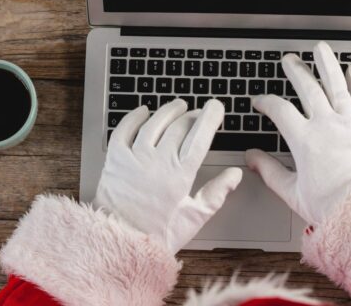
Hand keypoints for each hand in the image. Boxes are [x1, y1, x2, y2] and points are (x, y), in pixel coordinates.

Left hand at [93, 99, 241, 253]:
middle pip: (179, 126)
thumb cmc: (157, 235)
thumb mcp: (194, 218)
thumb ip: (217, 193)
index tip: (216, 107)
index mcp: (180, 174)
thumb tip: (235, 175)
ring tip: (178, 106)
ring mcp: (134, 158)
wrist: (120, 244)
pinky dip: (135, 117)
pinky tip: (144, 111)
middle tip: (199, 112)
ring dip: (168, 111)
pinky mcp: (115, 160)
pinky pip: (125, 129)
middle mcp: (157, 161)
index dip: (210, 117)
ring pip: (154, 123)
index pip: (199, 136)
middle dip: (193, 115)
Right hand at [246, 41, 350, 224]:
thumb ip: (269, 171)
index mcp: (304, 140)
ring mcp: (348, 123)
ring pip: (335, 85)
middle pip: (308, 88)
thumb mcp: (293, 192)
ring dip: (327, 65)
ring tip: (320, 49)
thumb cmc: (334, 204)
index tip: (260, 101)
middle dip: (296, 71)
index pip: (279, 110)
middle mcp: (326, 125)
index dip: (266, 102)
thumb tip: (252, 158)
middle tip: (289, 60)